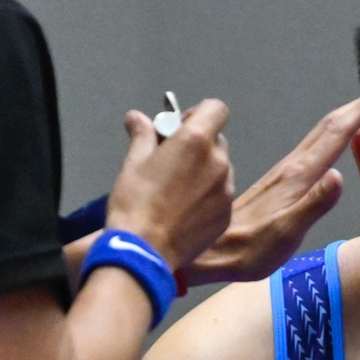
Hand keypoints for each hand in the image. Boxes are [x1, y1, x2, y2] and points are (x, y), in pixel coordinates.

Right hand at [106, 98, 234, 273]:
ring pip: (221, 169)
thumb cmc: (135, 201)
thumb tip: (137, 118)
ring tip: (179, 188)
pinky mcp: (227, 214)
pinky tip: (186, 209)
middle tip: (174, 159)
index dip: (199, 113)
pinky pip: (221, 195)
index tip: (180, 127)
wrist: (145, 250)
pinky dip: (208, 195)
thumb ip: (143, 135)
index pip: (217, 109)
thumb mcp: (133, 162)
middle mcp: (218, 162)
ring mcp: (226, 190)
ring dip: (205, 170)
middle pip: (218, 140)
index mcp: (195, 141)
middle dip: (199, 144)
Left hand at [185, 86, 359, 285]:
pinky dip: (327, 138)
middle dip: (357, 107)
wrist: (208, 253)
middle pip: (328, 127)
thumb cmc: (247, 250)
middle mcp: (291, 169)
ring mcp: (282, 175)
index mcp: (298, 177)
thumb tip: (338, 176)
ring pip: (318, 136)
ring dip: (343, 120)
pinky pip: (309, 150)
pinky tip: (328, 144)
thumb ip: (313, 205)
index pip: (336, 135)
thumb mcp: (285, 234)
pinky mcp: (276, 184)